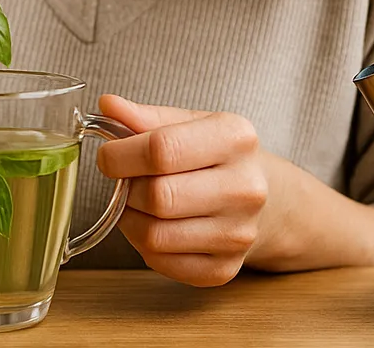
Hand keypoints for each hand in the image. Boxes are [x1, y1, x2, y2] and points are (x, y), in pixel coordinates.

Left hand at [96, 94, 269, 286]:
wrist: (266, 197)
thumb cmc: (216, 155)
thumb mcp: (188, 124)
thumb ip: (145, 117)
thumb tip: (107, 105)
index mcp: (236, 138)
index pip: (162, 149)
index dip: (120, 154)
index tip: (108, 156)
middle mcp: (245, 187)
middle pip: (158, 196)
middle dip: (128, 189)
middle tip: (126, 181)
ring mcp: (239, 233)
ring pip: (154, 236)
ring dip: (131, 220)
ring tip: (139, 203)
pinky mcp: (225, 269)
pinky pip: (161, 263)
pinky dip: (145, 246)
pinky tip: (156, 226)